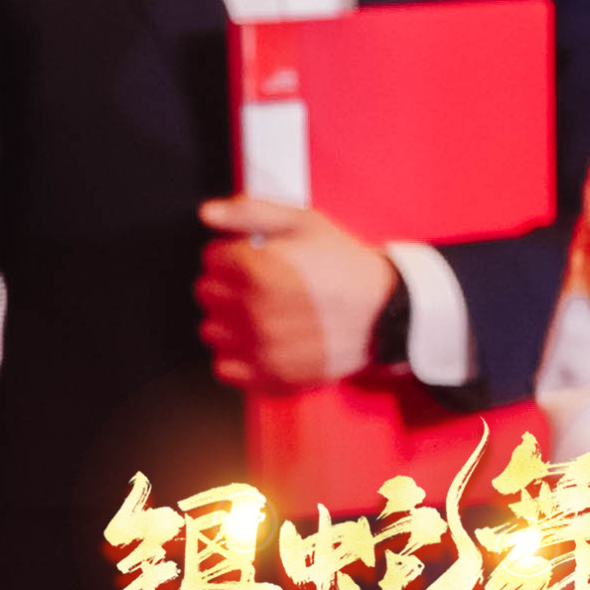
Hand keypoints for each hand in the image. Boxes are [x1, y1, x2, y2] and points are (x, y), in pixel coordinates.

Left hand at [192, 197, 398, 392]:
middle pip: (206, 294)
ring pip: (211, 331)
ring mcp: (263, 349)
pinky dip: (237, 355)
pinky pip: (226, 368)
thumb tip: (207, 214)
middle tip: (257, 282)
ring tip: (258, 311)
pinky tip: (259, 340)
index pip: (211, 259)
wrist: (383, 310)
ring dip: (227, 320)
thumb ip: (249, 213)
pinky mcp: (273, 377)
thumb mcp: (302, 222)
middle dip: (226, 283)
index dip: (232, 253)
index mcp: (257, 271)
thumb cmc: (343, 263)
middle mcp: (255, 313)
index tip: (252, 256)